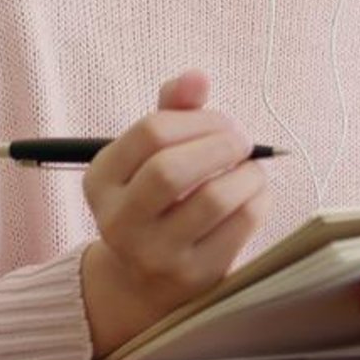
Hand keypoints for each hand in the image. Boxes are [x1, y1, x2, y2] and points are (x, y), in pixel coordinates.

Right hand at [79, 71, 270, 358]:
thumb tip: (197, 77)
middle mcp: (118, 221)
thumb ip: (172, 109)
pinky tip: (253, 193)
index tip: (220, 123)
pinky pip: (240, 224)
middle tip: (241, 141)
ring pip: (214, 199)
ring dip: (246, 172)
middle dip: (221, 143)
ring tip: (250, 168)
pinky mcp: (193, 276)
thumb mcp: (150, 154)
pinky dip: (258, 198)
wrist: (144, 281)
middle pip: (173, 169)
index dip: (198, 118)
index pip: (151, 132)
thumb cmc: (156, 200)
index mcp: (101, 180)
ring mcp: (155, 254)